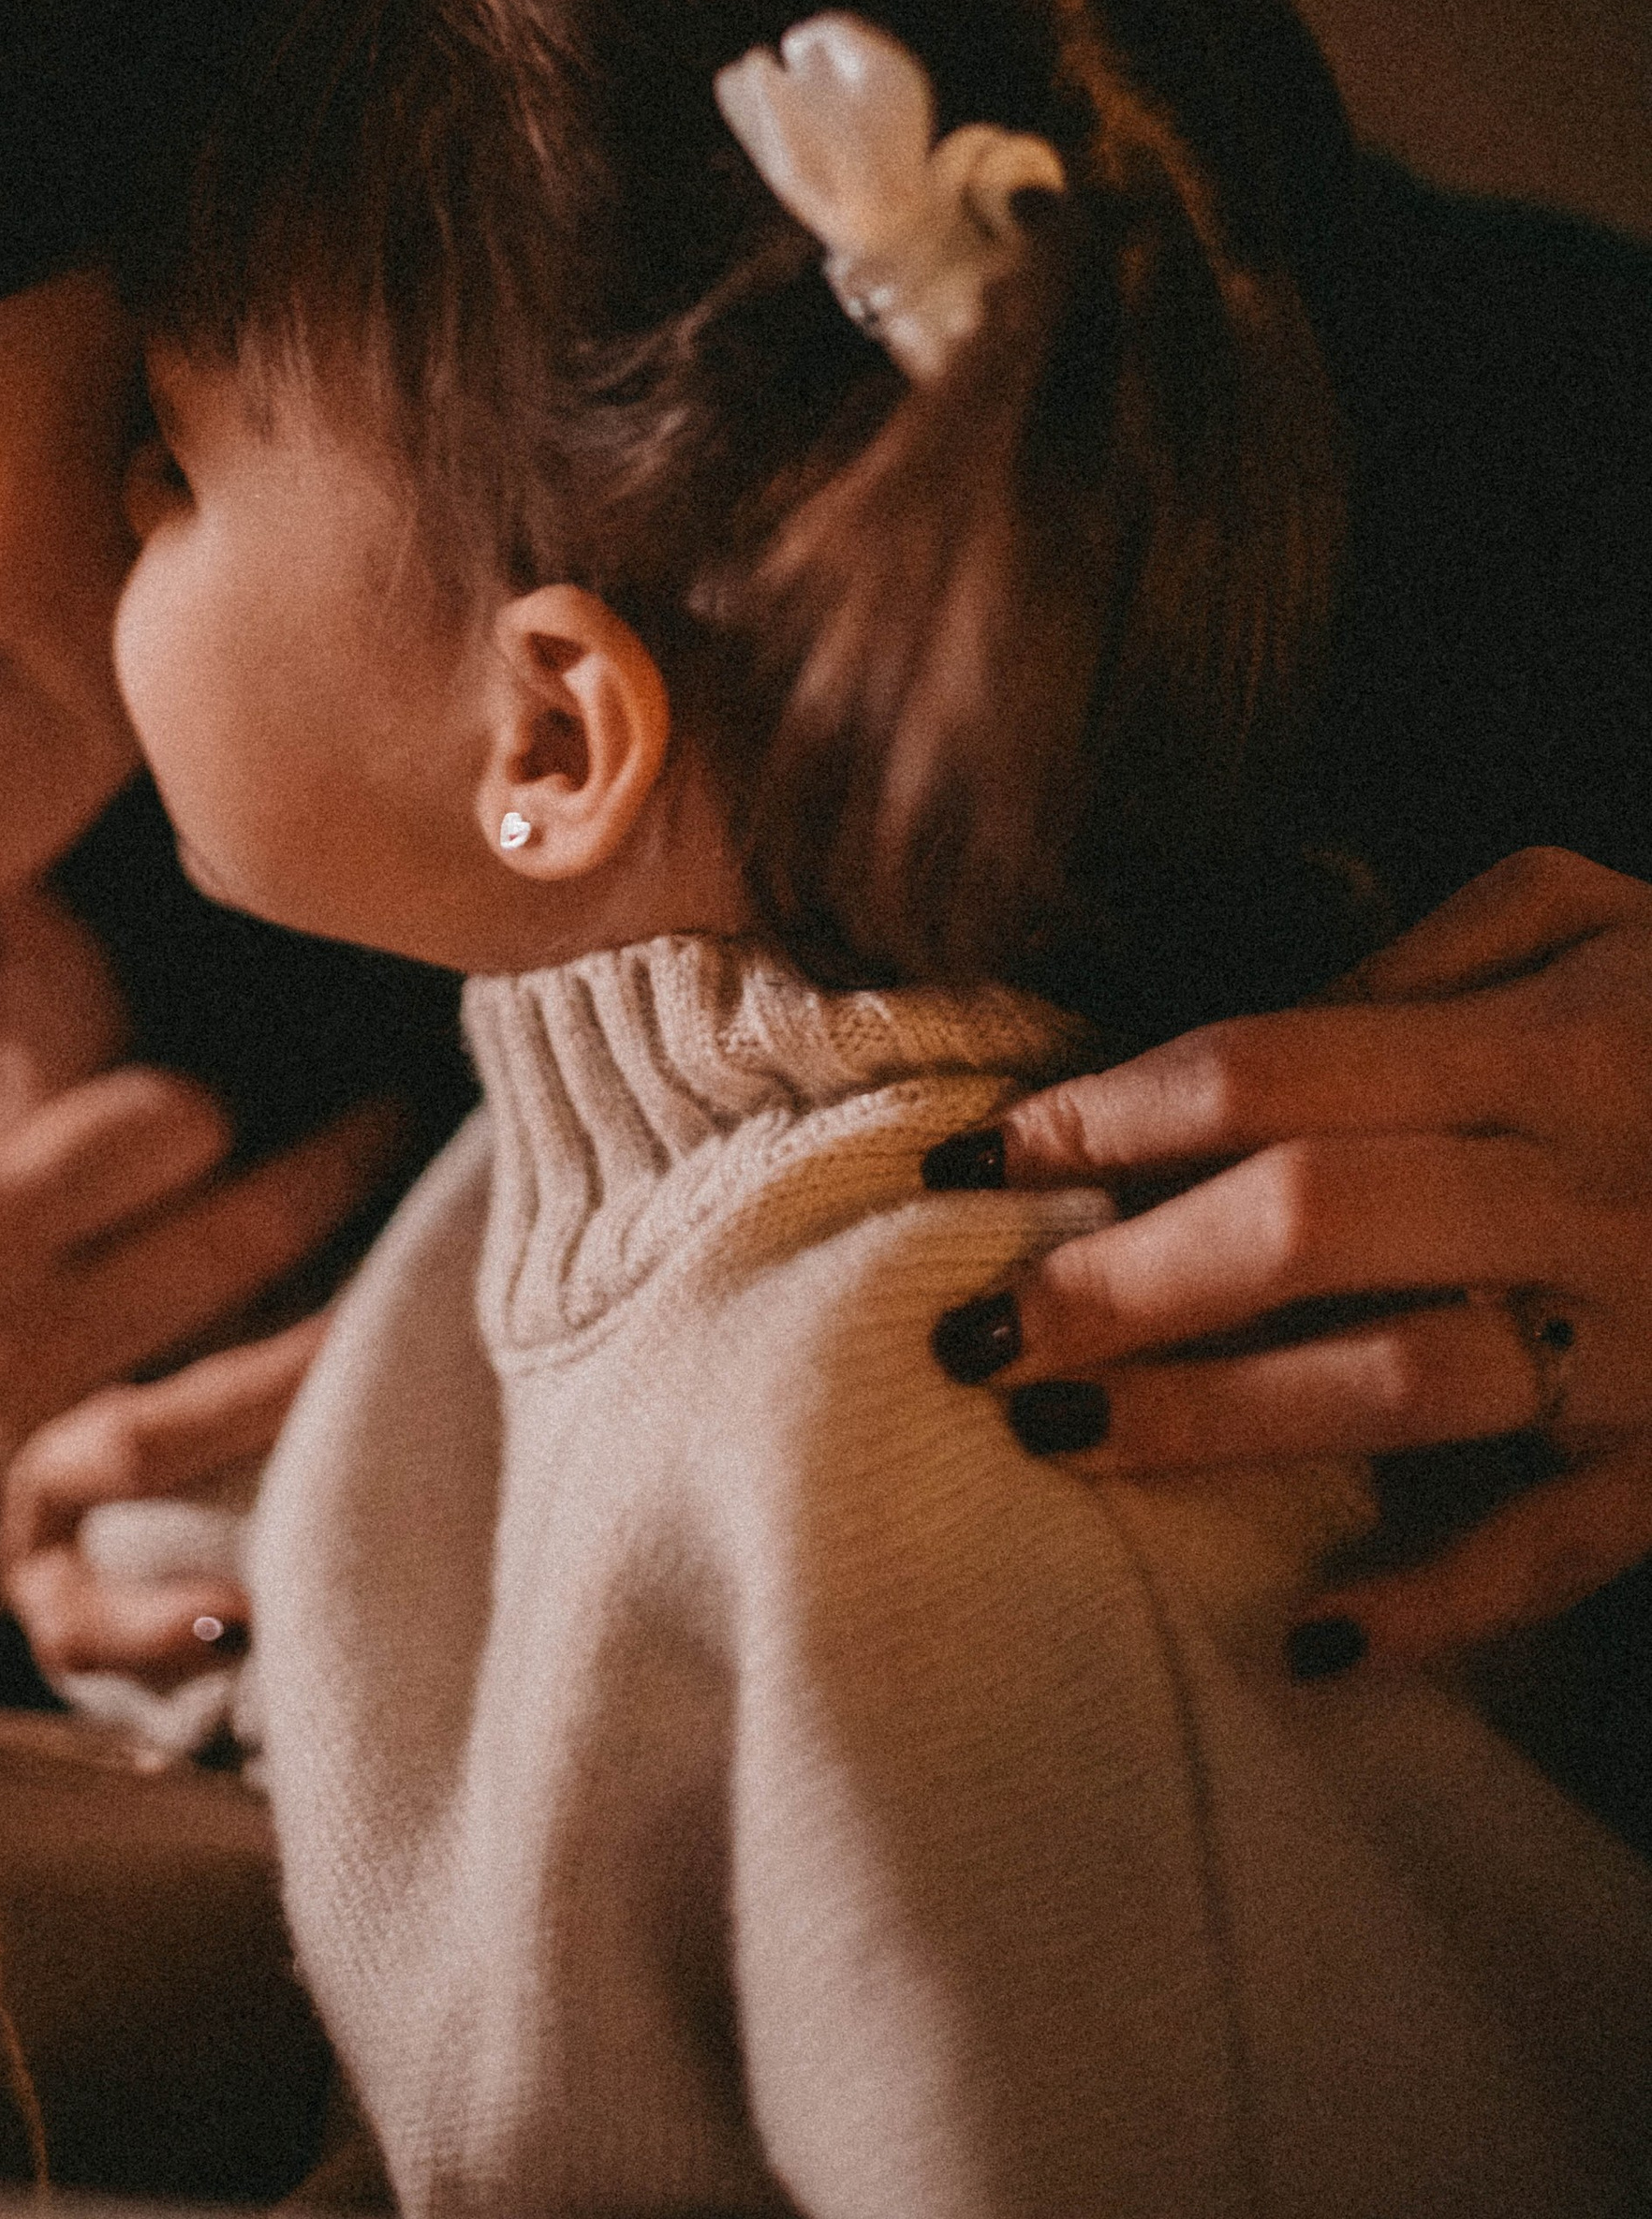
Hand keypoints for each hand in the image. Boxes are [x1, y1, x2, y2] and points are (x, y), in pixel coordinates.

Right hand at [0, 1075, 401, 1632]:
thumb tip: (87, 952)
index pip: (152, 1127)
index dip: (209, 1093)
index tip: (242, 1078)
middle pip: (218, 1247)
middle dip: (333, 1175)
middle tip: (404, 1123)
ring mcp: (1, 1466)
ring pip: (194, 1410)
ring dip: (316, 1352)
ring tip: (409, 1285)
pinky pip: (89, 1608)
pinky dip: (163, 1628)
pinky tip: (246, 1612)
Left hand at [920, 850, 1651, 1659]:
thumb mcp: (1599, 919)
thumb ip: (1429, 957)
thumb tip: (1246, 1030)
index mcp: (1551, 1038)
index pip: (1281, 1063)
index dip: (1112, 1109)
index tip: (976, 1153)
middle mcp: (1586, 1182)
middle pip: (1312, 1220)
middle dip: (1125, 1275)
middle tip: (973, 1327)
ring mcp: (1650, 1332)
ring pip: (1408, 1385)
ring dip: (1226, 1423)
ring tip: (1063, 1441)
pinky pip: (1558, 1547)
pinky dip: (1440, 1604)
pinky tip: (1313, 1640)